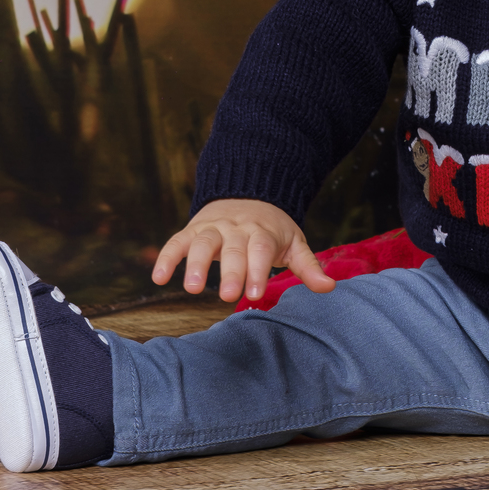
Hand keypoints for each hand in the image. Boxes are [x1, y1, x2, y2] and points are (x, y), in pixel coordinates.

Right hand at [152, 198, 335, 303]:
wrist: (248, 193)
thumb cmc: (272, 229)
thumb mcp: (294, 243)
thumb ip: (308, 266)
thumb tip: (329, 287)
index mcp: (262, 232)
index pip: (260, 251)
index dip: (257, 271)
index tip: (254, 295)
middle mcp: (236, 229)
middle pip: (232, 249)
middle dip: (231, 272)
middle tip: (228, 296)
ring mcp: (212, 228)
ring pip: (202, 243)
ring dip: (195, 264)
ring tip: (191, 288)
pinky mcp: (192, 230)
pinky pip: (176, 242)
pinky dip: (166, 258)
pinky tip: (158, 278)